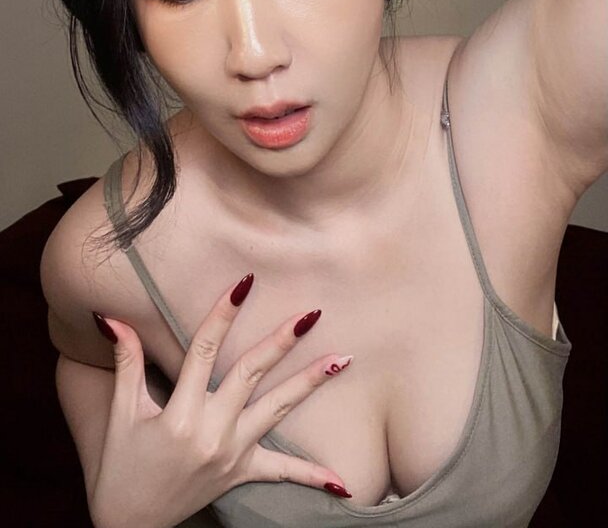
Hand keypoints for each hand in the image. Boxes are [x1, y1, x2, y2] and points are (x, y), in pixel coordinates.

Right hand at [89, 274, 352, 527]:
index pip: (204, 350)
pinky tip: (343, 483)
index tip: (244, 283)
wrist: (131, 524)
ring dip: (310, 382)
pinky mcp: (241, 473)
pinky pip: (282, 473)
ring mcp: (231, 454)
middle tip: (309, 313)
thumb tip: (109, 316)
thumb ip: (125, 361)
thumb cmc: (121, 465)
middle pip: (250, 374)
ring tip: (342, 358)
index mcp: (179, 414)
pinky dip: (312, 476)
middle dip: (281, 342)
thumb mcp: (122, 413)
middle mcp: (211, 432)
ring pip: (277, 409)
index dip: (223, 314)